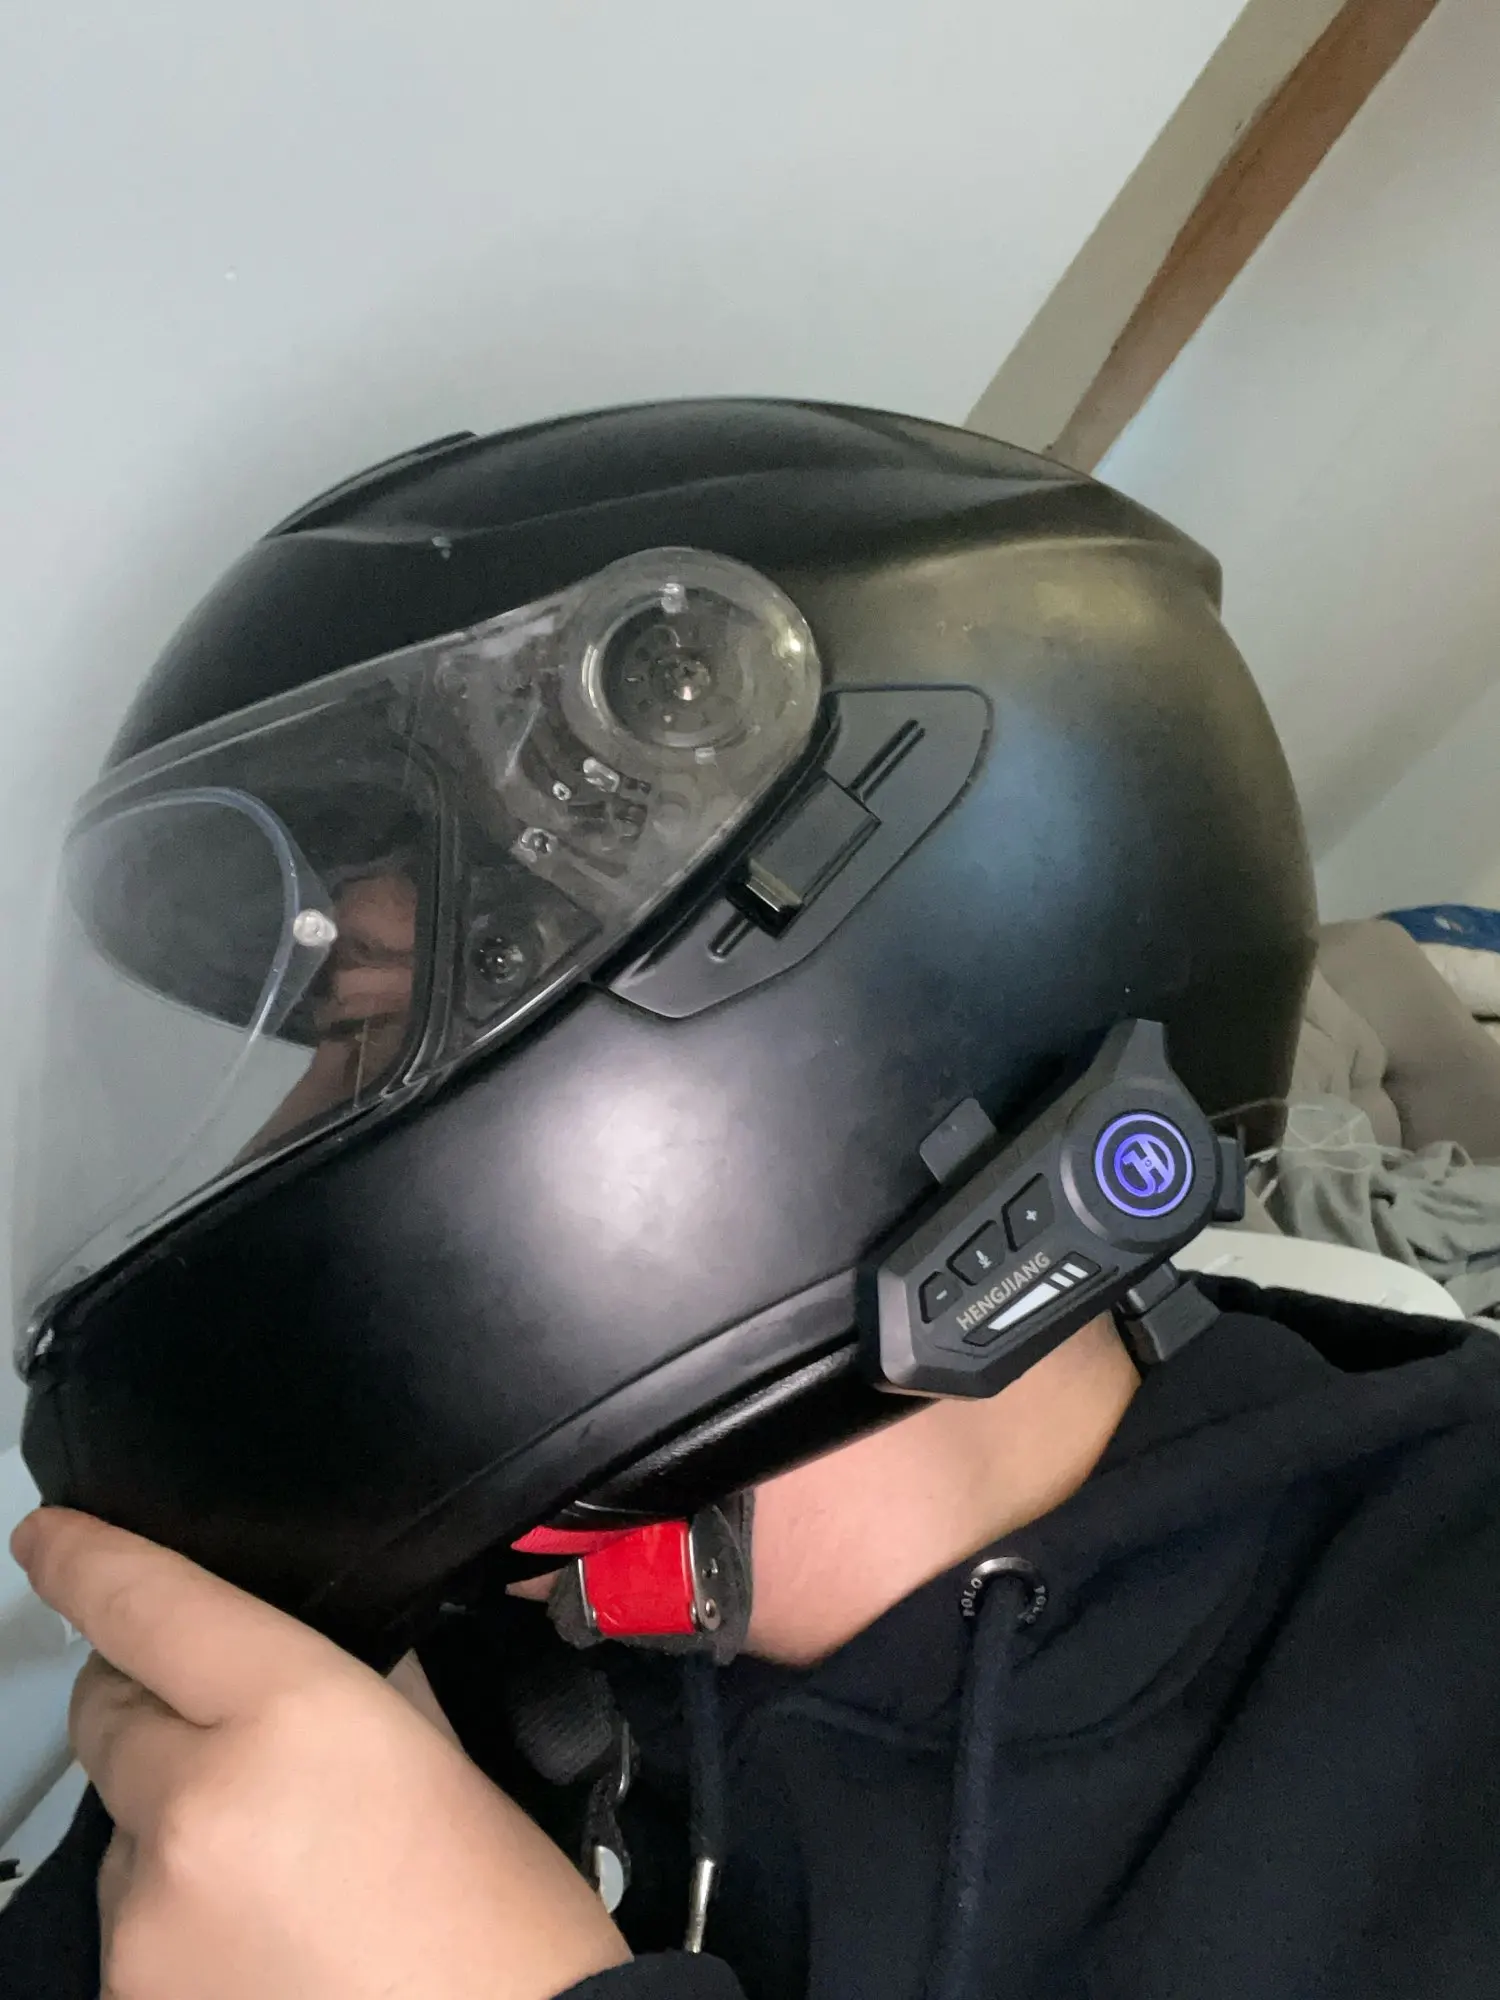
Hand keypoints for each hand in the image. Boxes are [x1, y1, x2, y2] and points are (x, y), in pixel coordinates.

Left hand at [11, 1509, 628, 1999]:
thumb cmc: (504, 1932)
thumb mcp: (443, 1759)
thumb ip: (352, 1687)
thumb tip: (281, 1650)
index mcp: (294, 1715)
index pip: (150, 1604)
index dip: (84, 1558)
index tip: (49, 1537)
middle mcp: (199, 1806)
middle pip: (110, 1714)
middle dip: (154, 1706)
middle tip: (240, 1745)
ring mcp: (147, 1921)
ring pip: (122, 1828)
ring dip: (173, 1826)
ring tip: (281, 1881)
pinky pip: (130, 1923)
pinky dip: (176, 1918)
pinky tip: (262, 1947)